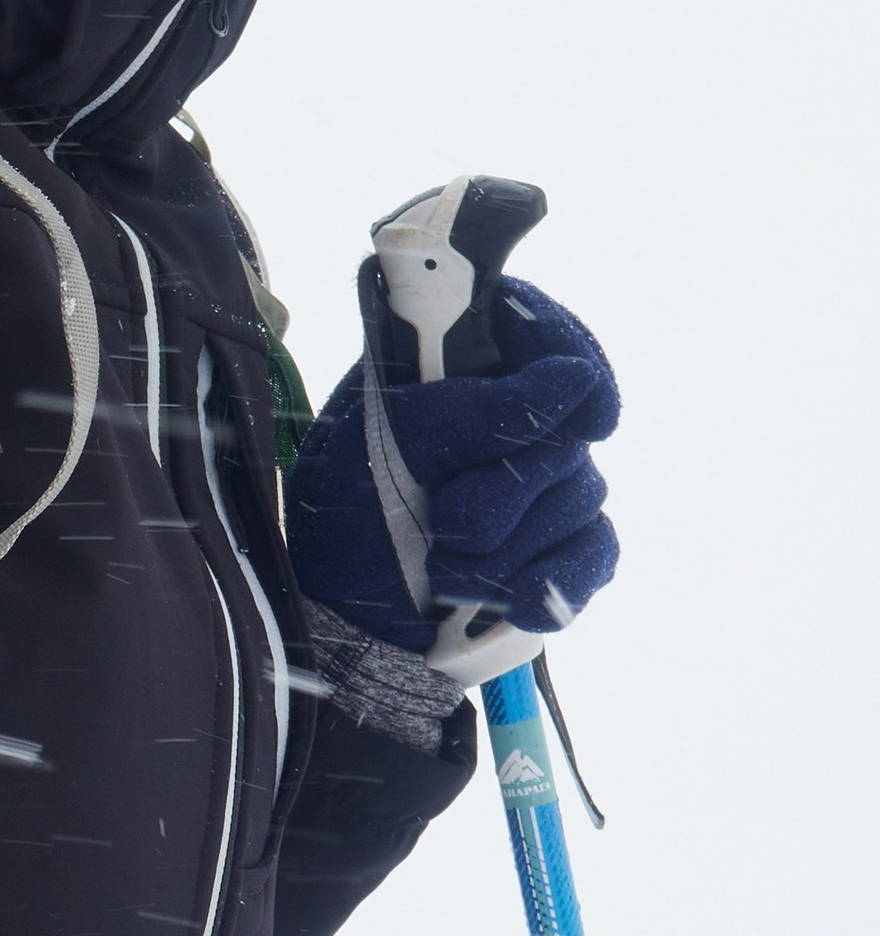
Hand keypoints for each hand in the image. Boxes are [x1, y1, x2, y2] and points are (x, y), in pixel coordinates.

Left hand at [288, 277, 619, 664]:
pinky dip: (556, 583)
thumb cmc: (345, 510)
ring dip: (508, 550)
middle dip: (506, 493)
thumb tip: (573, 381)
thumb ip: (469, 411)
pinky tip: (516, 604)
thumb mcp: (380, 449)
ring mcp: (541, 478)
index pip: (534, 323)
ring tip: (441, 570)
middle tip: (442, 522)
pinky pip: (594, 553)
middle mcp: (510, 411)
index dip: (568, 353)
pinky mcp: (558, 542)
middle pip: (565, 432)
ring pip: (581, 496)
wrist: (340, 612)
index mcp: (455, 364)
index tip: (586, 415)